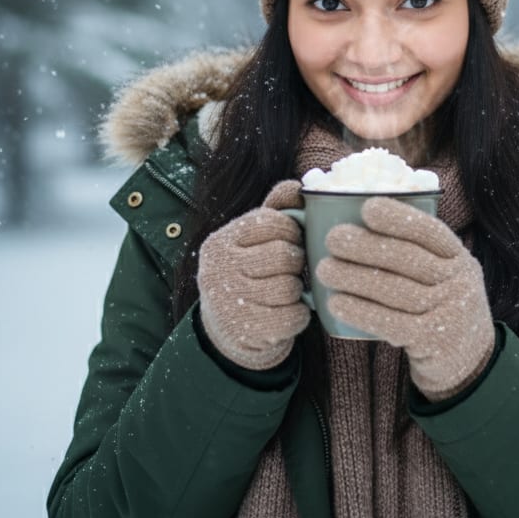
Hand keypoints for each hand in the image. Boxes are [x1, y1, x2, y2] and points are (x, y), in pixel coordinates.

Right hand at [198, 180, 309, 370]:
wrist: (229, 329)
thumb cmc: (249, 271)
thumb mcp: (254, 238)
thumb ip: (276, 208)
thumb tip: (300, 186)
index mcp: (220, 242)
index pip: (270, 221)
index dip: (292, 229)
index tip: (292, 239)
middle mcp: (218, 270)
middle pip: (283, 255)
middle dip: (297, 260)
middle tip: (293, 266)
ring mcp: (229, 303)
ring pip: (289, 286)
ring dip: (298, 289)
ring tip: (290, 288)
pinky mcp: (246, 331)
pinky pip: (293, 316)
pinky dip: (300, 314)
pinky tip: (290, 310)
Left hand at [317, 196, 495, 399]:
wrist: (470, 359)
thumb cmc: (442, 304)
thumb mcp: (446, 274)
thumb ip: (420, 252)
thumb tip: (359, 220)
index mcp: (459, 258)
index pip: (431, 232)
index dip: (398, 219)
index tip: (366, 207)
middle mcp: (459, 282)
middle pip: (408, 259)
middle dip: (366, 246)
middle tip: (332, 238)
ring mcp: (449, 313)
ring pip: (396, 291)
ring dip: (355, 278)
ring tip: (324, 269)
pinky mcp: (432, 342)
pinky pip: (391, 324)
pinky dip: (361, 312)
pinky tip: (335, 303)